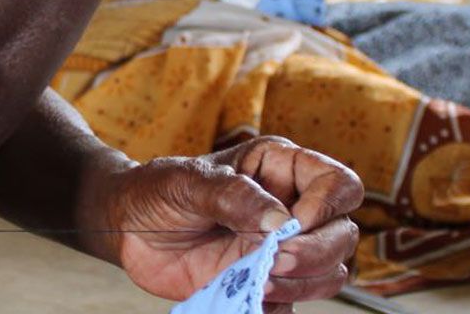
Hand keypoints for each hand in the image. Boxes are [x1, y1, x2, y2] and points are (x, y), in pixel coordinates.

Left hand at [103, 137, 362, 310]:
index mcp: (281, 170)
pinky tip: (250, 296)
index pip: (339, 185)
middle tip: (273, 259)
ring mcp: (280, 250)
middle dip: (316, 251)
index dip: (329, 205)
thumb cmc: (158, 190)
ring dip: (303, 283)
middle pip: (343, 234)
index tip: (294, 221)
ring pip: (330, 273)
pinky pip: (294, 304)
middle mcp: (291, 209)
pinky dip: (279, 306)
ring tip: (259, 280)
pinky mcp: (264, 283)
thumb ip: (233, 194)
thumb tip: (280, 221)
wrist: (126, 229)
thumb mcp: (188, 181)